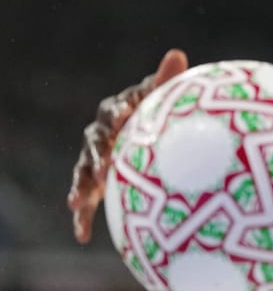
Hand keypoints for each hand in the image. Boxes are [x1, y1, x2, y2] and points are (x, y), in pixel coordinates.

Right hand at [67, 49, 188, 243]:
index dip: (117, 112)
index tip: (122, 117)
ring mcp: (96, 161)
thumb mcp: (162, 99)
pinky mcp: (97, 184)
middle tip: (104, 170)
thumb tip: (177, 53)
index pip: (114, 109)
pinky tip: (83, 237)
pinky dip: (83, 217)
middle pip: (94, 144)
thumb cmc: (157, 114)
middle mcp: (101, 135)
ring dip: (80, 186)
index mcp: (117, 111)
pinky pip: (87, 201)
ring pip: (83, 173)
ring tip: (77, 203)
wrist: (148, 139)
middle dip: (96, 157)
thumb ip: (166, 80)